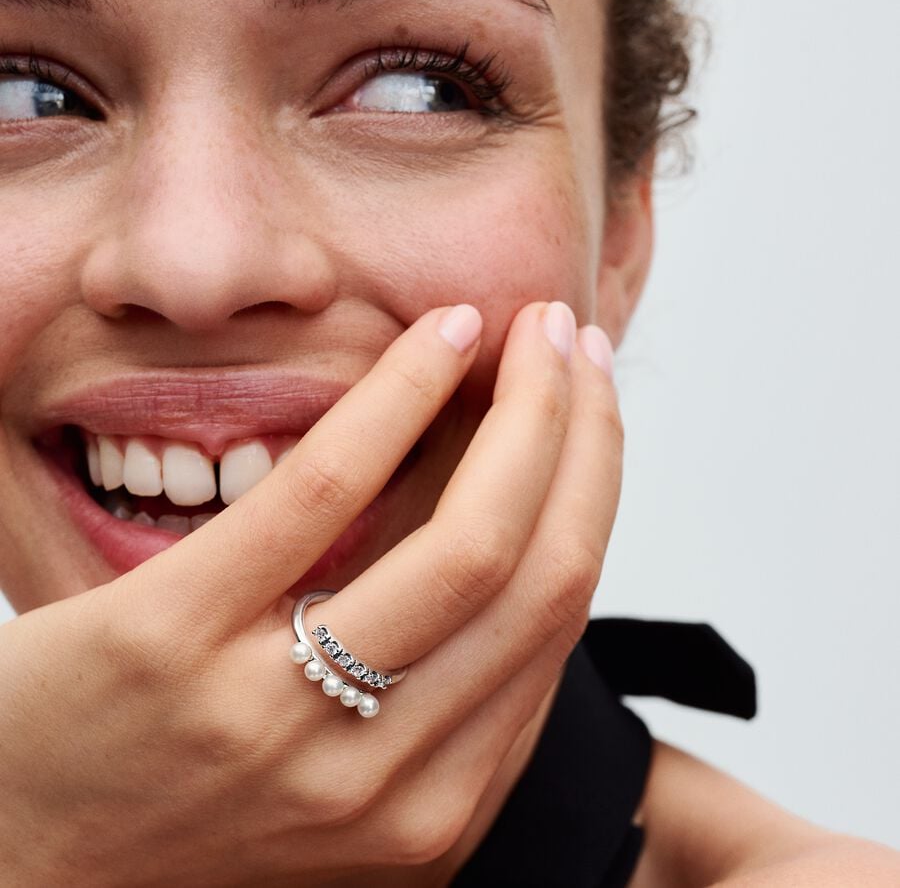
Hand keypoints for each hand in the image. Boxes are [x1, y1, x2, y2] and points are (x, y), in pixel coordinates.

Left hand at [0, 301, 621, 885]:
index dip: (595, 491)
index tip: (593, 409)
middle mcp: (376, 780)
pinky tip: (440, 335)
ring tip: (534, 331)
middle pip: (540, 575)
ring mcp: (275, 713)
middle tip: (577, 346)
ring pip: (467, 541)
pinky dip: (402, 395)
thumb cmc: (187, 801)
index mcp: (431, 810)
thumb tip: (515, 540)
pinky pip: (326, 492)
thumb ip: (435, 687)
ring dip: (527, 411)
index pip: (557, 621)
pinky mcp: (173, 639)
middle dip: (585, 437)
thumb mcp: (346, 775)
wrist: (20, 862)